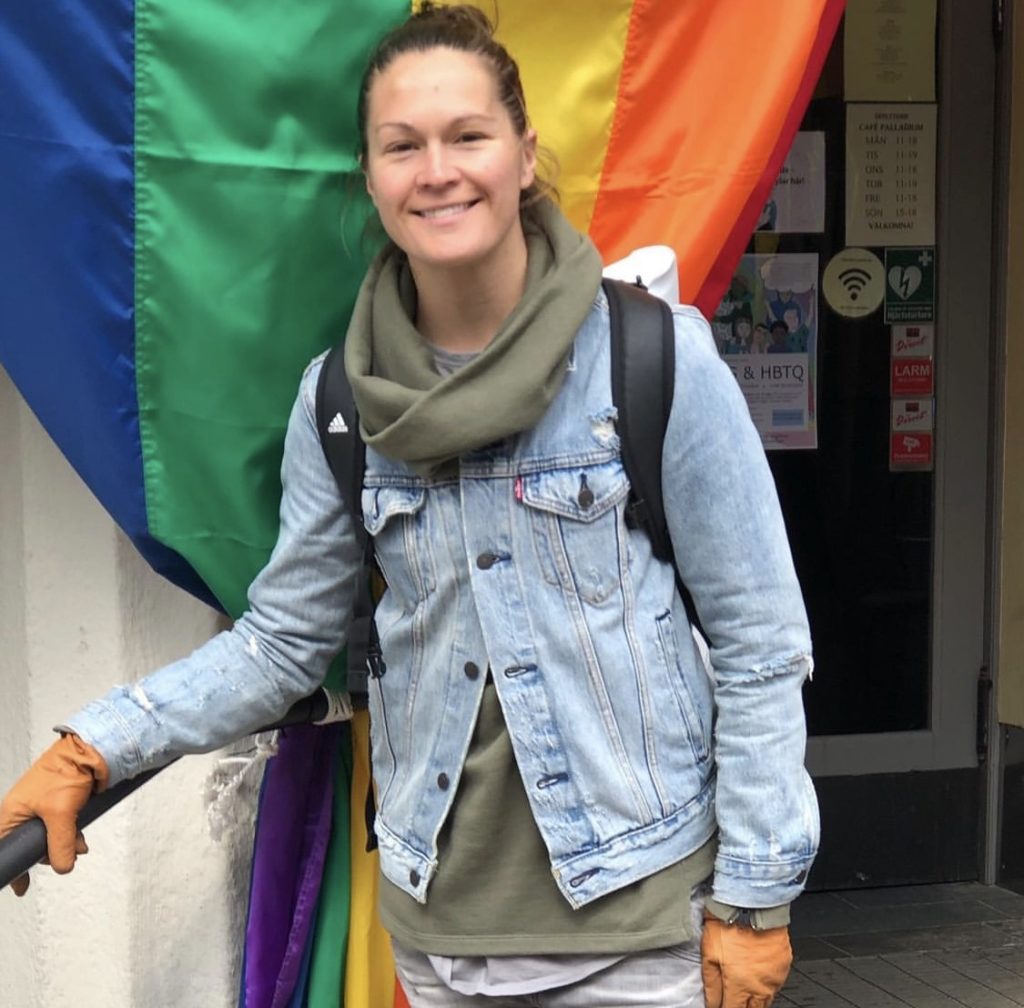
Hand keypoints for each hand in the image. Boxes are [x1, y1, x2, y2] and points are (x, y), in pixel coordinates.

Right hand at [0, 734, 108, 895]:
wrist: (91, 750)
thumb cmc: (66, 771)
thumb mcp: (60, 814)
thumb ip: (60, 845)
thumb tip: (62, 867)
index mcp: (12, 813)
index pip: (4, 847)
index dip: (13, 866)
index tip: (20, 885)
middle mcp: (24, 811)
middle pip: (30, 846)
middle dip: (48, 854)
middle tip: (62, 858)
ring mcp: (42, 808)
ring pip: (50, 838)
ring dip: (65, 845)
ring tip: (78, 846)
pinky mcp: (60, 804)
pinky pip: (63, 828)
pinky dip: (72, 835)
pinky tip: (82, 840)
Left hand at [701, 913, 792, 1007]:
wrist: (751, 904)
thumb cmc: (728, 925)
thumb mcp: (709, 955)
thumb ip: (711, 984)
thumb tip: (711, 1003)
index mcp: (739, 986)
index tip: (722, 1006)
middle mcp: (760, 987)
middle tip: (735, 999)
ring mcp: (774, 977)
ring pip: (766, 1000)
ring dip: (755, 1000)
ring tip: (745, 992)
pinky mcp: (784, 965)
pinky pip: (777, 983)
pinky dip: (767, 984)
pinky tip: (759, 976)